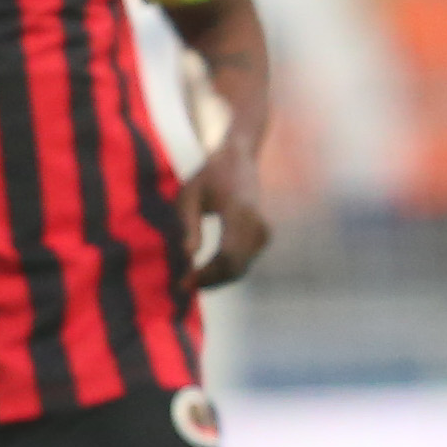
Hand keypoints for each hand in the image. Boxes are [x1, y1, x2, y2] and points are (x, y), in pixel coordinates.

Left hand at [178, 142, 274, 290]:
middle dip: (209, 281)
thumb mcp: (189, 196)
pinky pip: (244, 262)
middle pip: (235, 267)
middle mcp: (257, 224)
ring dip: (216, 279)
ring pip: (240, 268)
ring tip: (190, 279)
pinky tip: (205, 271)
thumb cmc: (208, 177)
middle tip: (183, 286)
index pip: (227, 254)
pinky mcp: (263, 237)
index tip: (183, 283)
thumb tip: (188, 257)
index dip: (206, 274)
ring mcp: (263, 231)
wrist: (239, 161)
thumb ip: (189, 226)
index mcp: (239, 211)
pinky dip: (224, 271)